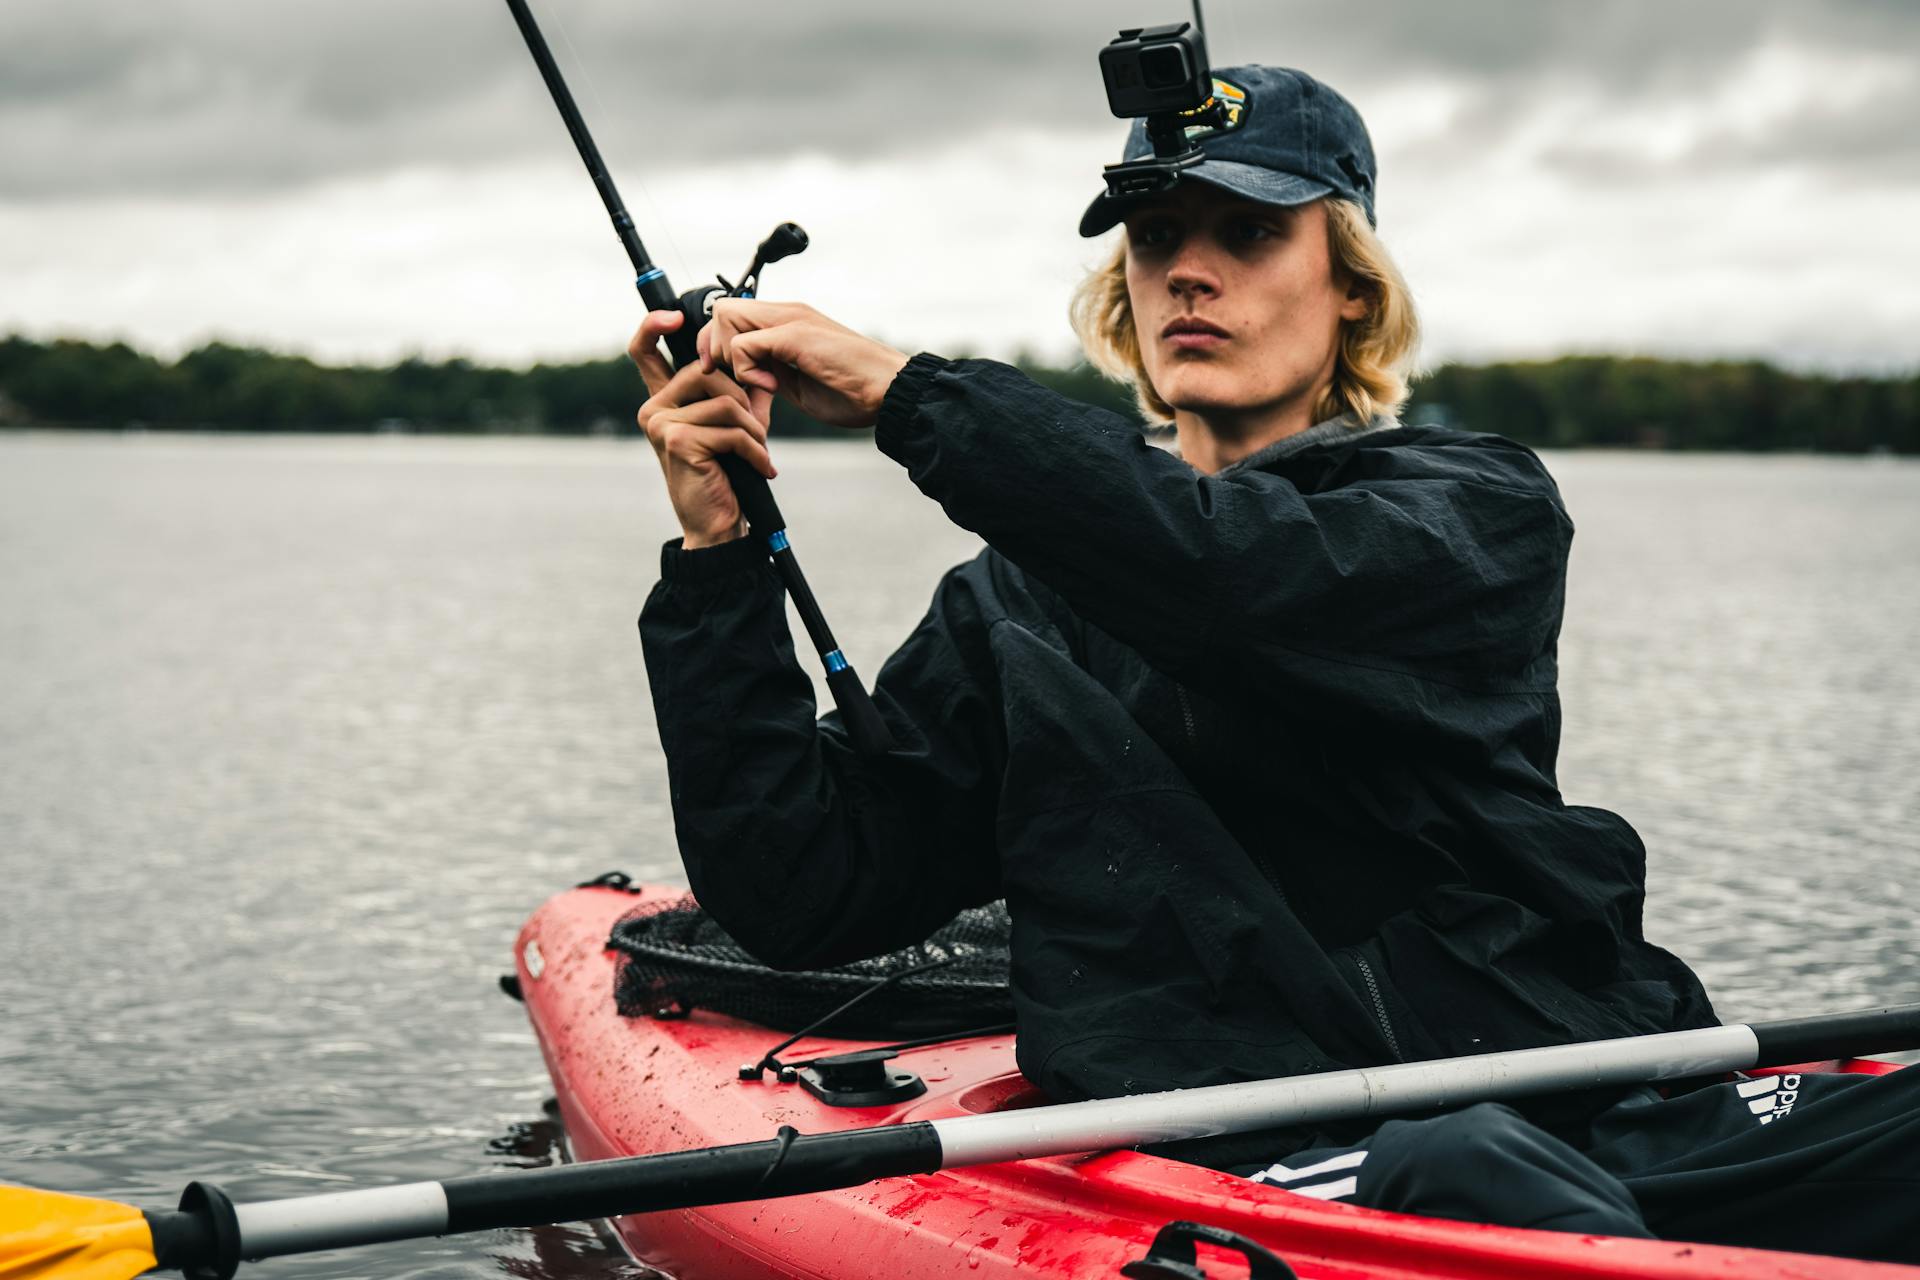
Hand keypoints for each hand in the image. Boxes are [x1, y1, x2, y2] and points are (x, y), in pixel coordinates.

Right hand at [629, 310, 775, 548]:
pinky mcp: (677, 441)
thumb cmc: (726, 475)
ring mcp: (660, 424)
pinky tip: (760, 468)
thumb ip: (730, 392)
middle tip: (760, 429)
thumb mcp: (727, 426)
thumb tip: (753, 359)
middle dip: (744, 397)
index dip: (654, 325)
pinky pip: (731, 429)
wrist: (719, 526)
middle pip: (706, 371)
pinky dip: (754, 449)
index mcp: (662, 400)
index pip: (645, 351)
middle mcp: (653, 409)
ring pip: (725, 401)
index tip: (678, 316)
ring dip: (754, 429)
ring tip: (759, 452)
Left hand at [697, 299, 909, 429]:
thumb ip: (772, 373)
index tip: (725, 375)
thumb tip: (747, 378)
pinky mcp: (795, 335)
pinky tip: (772, 387)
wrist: (888, 392)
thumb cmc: (853, 392)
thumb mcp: (798, 383)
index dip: (717, 344)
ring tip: (759, 383)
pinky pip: (744, 344)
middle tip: (740, 381)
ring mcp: (791, 320)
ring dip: (731, 357)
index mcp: (788, 322)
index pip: (732, 315)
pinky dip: (747, 371)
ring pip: (726, 316)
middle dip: (716, 349)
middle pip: (722, 310)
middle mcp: (787, 313)